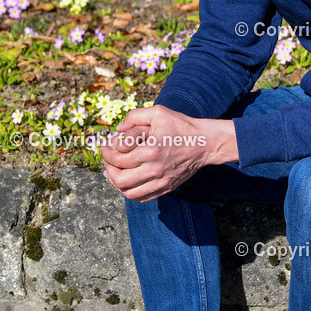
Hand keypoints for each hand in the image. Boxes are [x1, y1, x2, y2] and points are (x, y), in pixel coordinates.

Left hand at [102, 105, 236, 202]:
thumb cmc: (181, 126)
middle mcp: (155, 169)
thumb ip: (134, 116)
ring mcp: (161, 181)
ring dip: (117, 184)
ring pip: (129, 193)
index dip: (106, 155)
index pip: (118, 160)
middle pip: (120, 180)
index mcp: (151, 150)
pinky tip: (127, 183)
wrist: (205, 143)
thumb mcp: (158, 112)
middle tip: (107, 161)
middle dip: (108, 170)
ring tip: (113, 173)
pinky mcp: (166, 187)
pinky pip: (142, 197)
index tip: (105, 149)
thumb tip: (117, 129)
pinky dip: (130, 193)